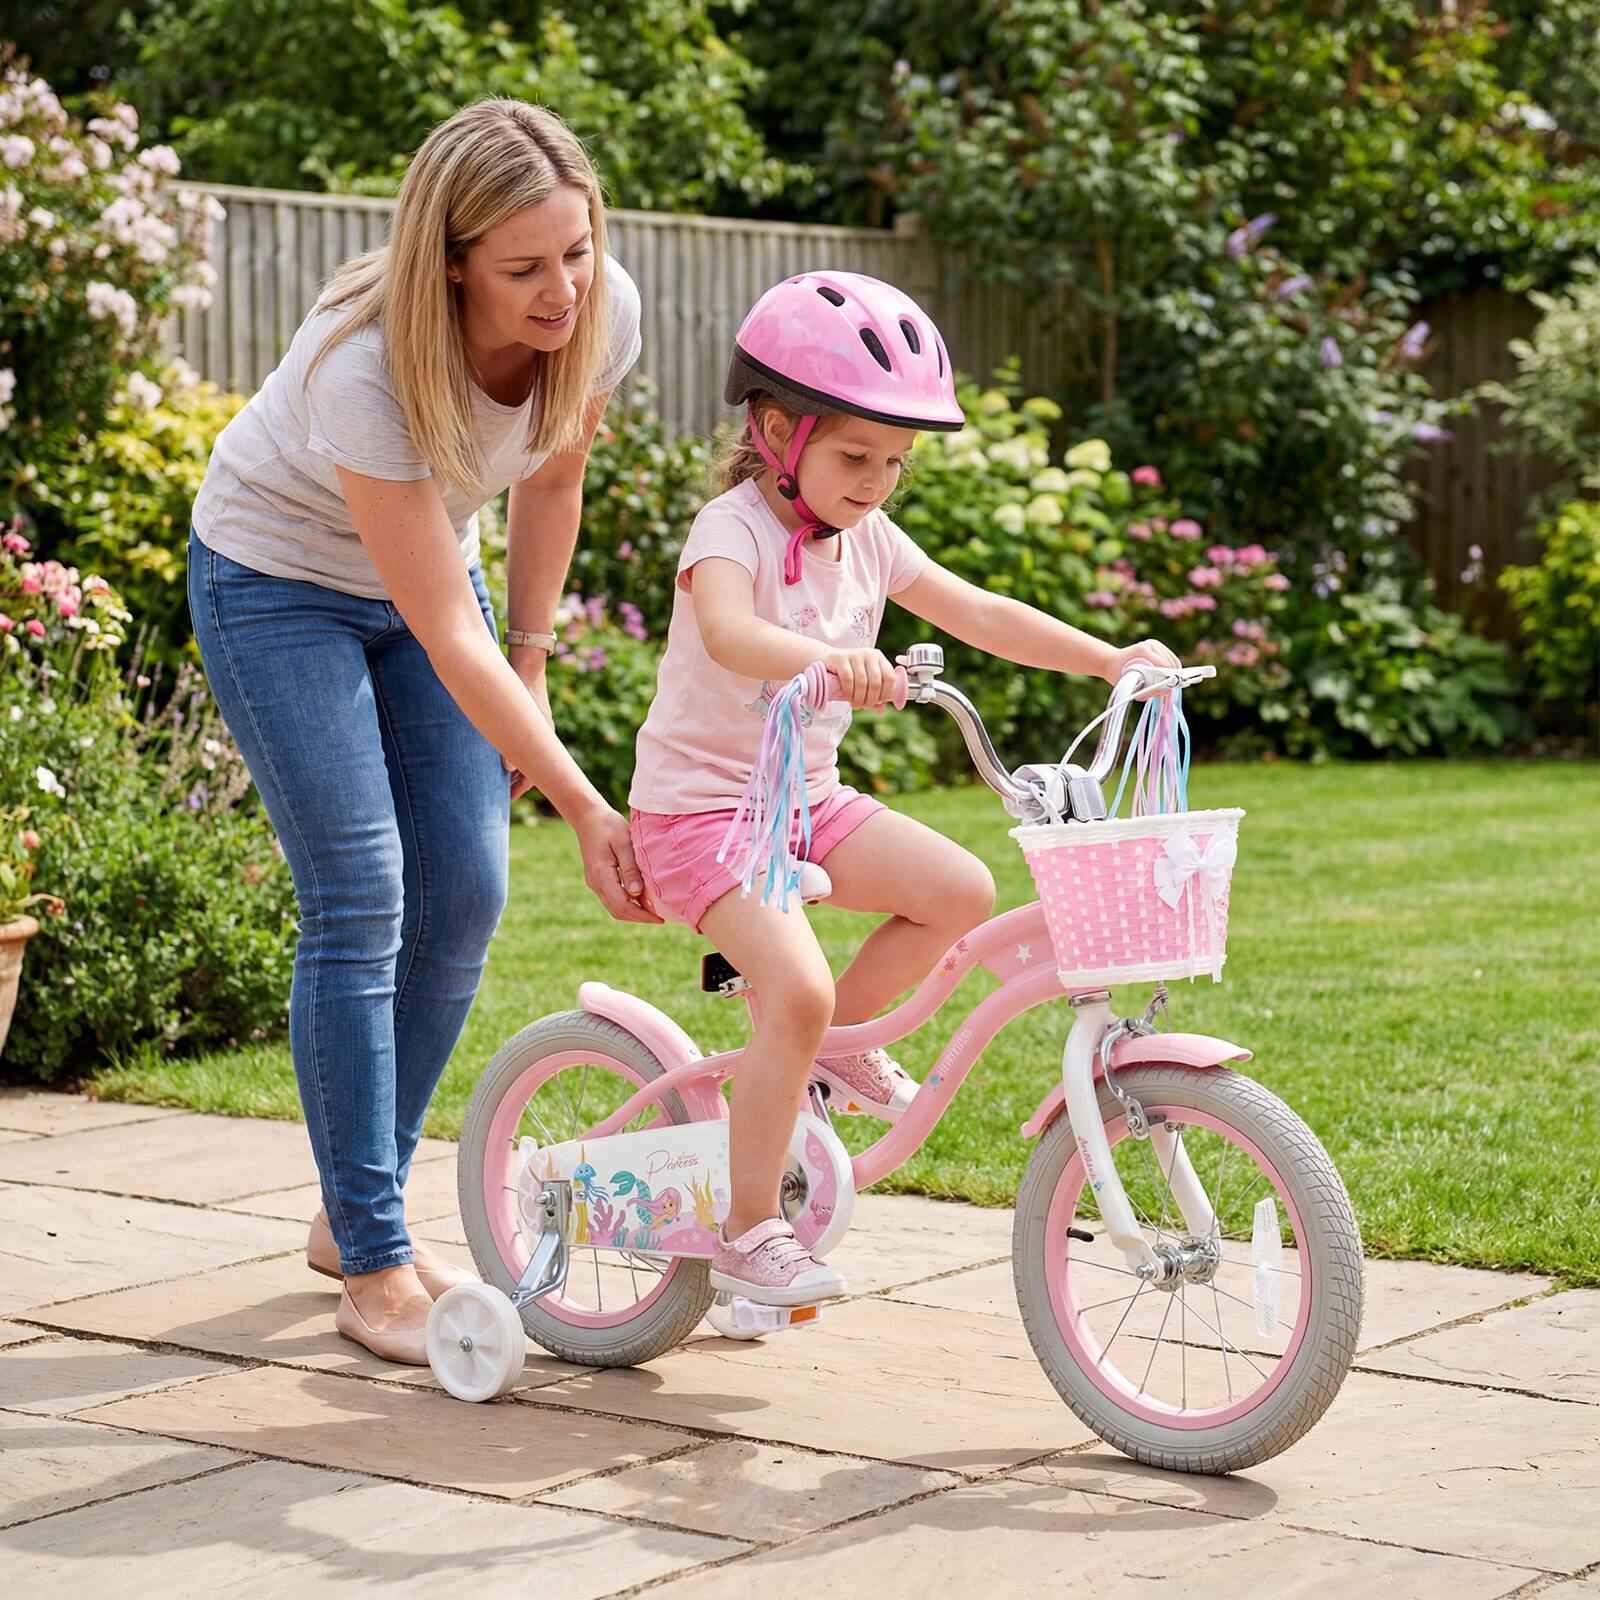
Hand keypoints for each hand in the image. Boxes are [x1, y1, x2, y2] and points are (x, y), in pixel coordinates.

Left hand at [504, 659, 554, 800]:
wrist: (528, 660)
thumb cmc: (523, 683)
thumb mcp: (518, 712)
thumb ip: (512, 738)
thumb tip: (507, 768)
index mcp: (543, 737)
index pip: (534, 774)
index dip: (519, 788)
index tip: (505, 798)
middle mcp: (542, 735)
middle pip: (530, 767)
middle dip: (514, 781)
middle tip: (498, 792)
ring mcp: (536, 727)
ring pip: (525, 756)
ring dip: (512, 767)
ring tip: (496, 776)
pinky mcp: (529, 718)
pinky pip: (521, 743)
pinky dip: (511, 752)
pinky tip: (498, 751)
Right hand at [572, 801, 661, 923]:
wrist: (588, 817)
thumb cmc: (609, 826)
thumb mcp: (624, 843)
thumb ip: (630, 868)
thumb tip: (637, 893)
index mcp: (601, 875)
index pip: (622, 905)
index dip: (641, 915)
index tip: (660, 918)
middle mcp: (595, 883)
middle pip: (617, 911)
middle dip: (639, 917)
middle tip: (660, 918)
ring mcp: (594, 882)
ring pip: (614, 907)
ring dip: (633, 912)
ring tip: (653, 911)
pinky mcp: (597, 879)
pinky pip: (612, 898)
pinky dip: (627, 904)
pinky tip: (642, 899)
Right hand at [823, 646, 896, 709]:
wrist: (827, 660)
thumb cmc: (850, 673)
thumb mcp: (865, 681)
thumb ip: (875, 694)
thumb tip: (881, 710)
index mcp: (879, 658)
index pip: (890, 677)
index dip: (886, 694)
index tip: (878, 702)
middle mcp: (869, 654)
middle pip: (876, 682)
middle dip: (871, 699)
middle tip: (865, 706)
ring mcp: (855, 654)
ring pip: (862, 682)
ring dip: (859, 699)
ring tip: (856, 705)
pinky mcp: (841, 658)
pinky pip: (848, 679)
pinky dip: (849, 693)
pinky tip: (848, 698)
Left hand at [1102, 638, 1180, 684]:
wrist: (1110, 661)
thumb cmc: (1116, 673)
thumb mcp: (1129, 683)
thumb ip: (1148, 689)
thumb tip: (1166, 690)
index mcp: (1142, 650)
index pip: (1163, 664)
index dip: (1169, 677)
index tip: (1170, 689)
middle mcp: (1149, 644)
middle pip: (1170, 661)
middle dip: (1172, 675)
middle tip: (1170, 688)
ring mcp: (1153, 643)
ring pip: (1173, 659)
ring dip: (1173, 671)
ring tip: (1170, 683)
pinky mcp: (1156, 645)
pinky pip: (1170, 657)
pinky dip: (1172, 667)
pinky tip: (1169, 676)